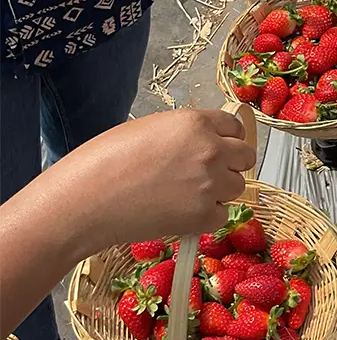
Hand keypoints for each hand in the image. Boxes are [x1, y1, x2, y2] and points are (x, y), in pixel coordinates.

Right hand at [46, 110, 255, 252]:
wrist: (86, 200)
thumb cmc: (105, 160)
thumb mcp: (151, 129)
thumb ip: (186, 133)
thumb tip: (204, 142)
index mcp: (196, 123)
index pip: (235, 127)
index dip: (227, 138)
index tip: (220, 147)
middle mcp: (211, 151)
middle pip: (246, 157)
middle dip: (231, 164)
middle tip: (208, 174)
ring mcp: (211, 185)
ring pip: (237, 187)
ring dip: (220, 191)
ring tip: (186, 194)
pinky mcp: (205, 216)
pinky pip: (222, 215)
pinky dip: (206, 217)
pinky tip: (180, 213)